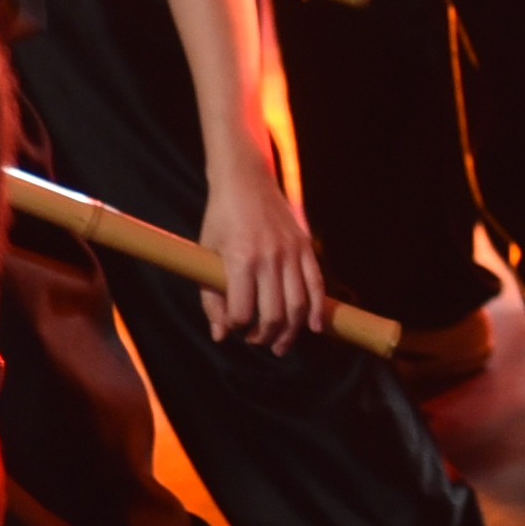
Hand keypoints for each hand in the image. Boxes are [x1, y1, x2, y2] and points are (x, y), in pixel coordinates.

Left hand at [194, 143, 324, 350]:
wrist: (245, 179)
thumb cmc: (220, 218)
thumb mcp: (206, 254)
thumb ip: (211, 297)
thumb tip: (221, 335)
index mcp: (240, 259)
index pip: (242, 312)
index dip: (236, 328)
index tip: (233, 328)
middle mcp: (269, 257)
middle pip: (273, 314)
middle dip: (264, 336)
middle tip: (256, 341)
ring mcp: (290, 251)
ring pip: (298, 305)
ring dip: (291, 332)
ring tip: (281, 345)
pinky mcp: (304, 245)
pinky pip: (316, 284)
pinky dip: (317, 309)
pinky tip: (314, 327)